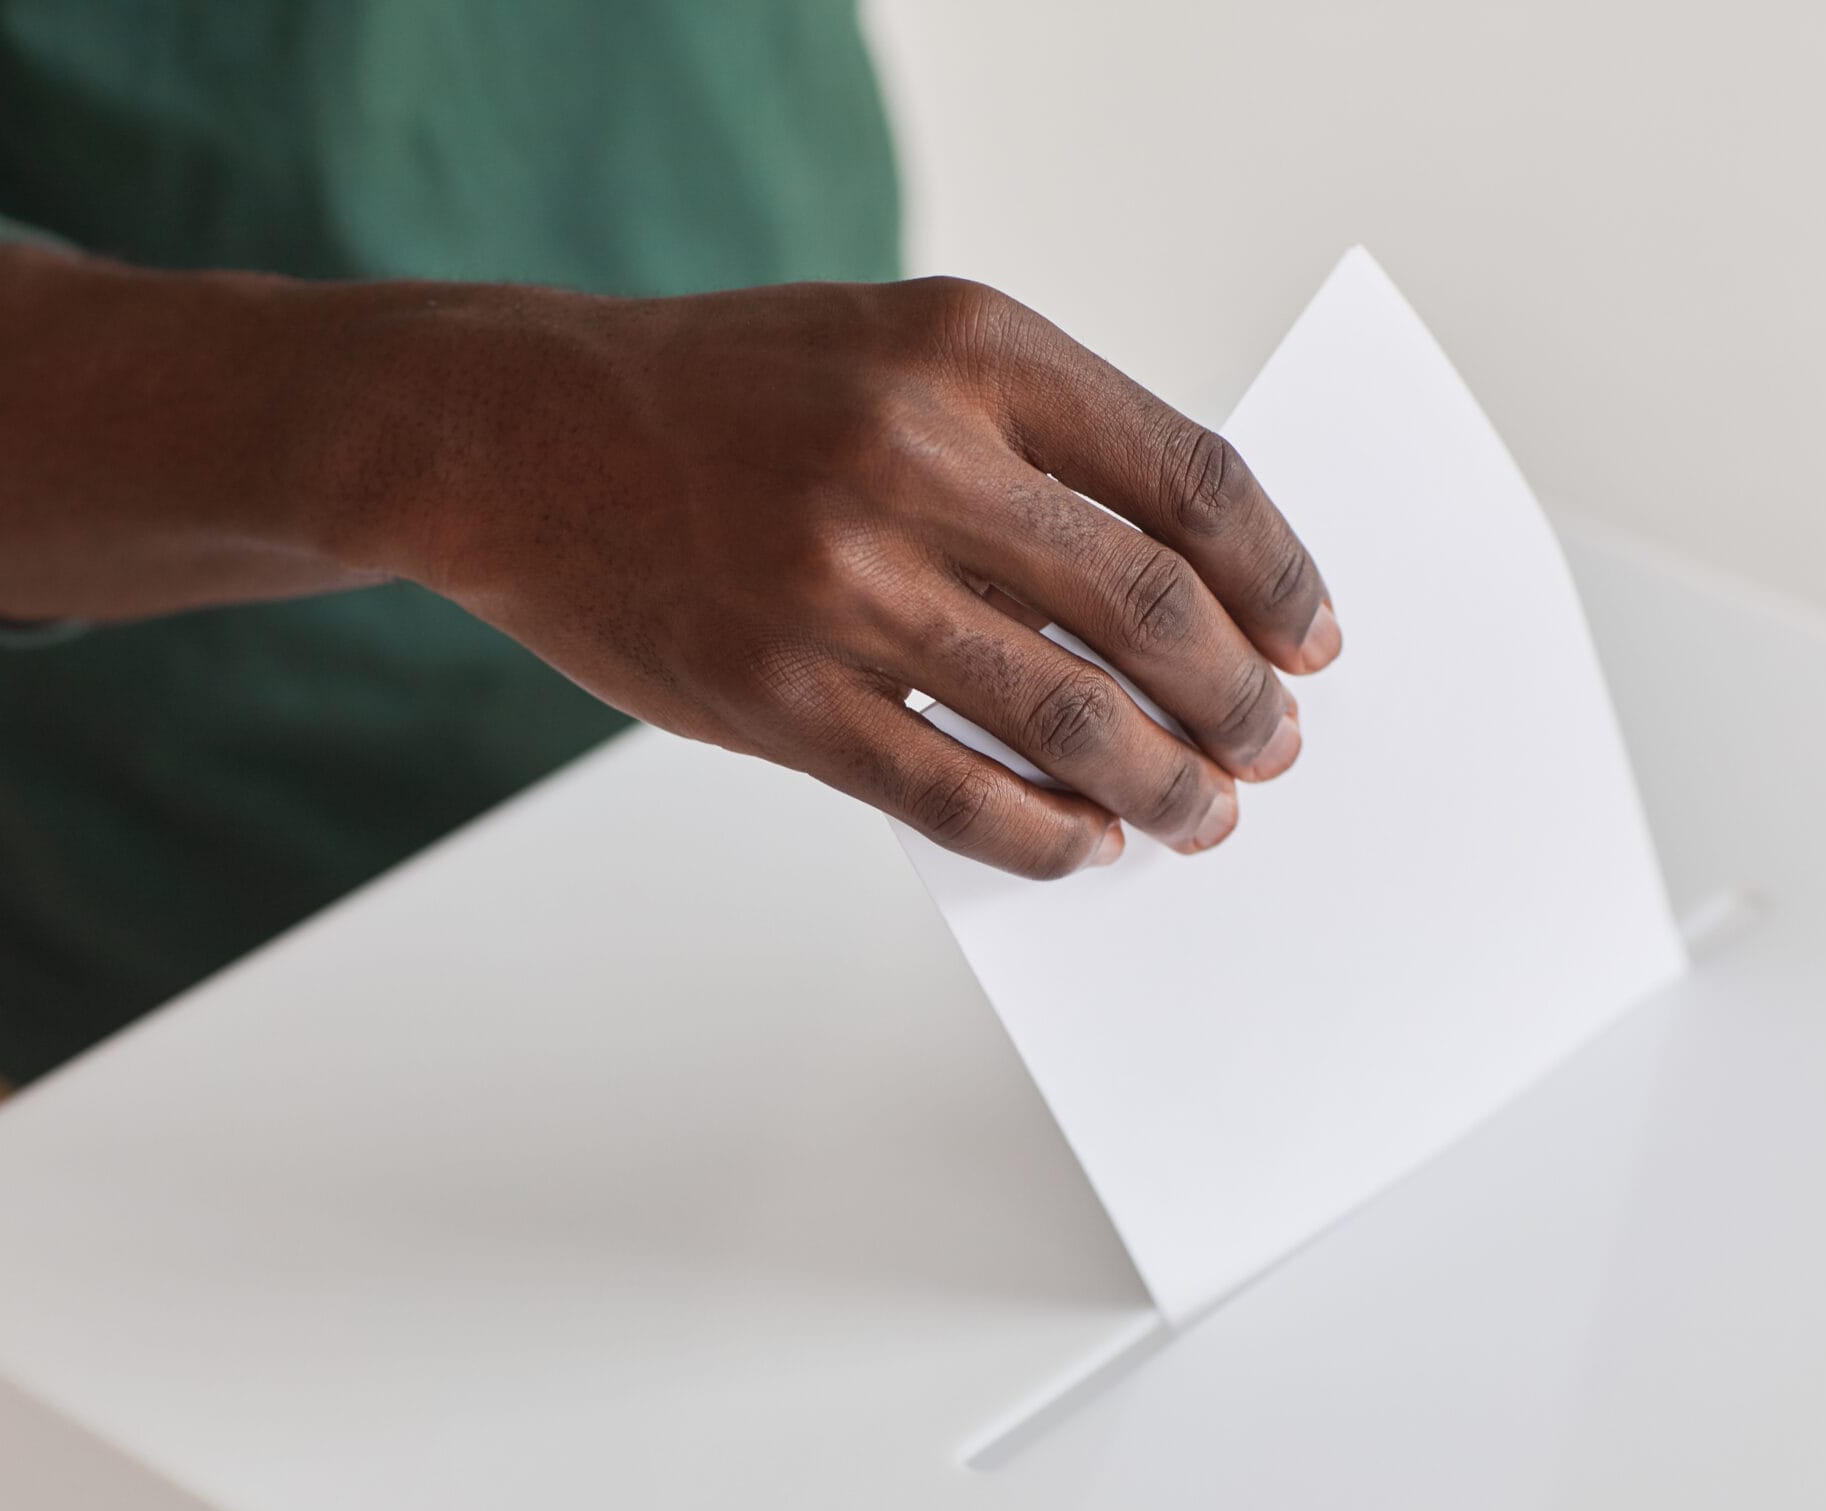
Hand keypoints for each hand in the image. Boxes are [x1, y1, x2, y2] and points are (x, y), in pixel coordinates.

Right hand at [0, 253, 1336, 879]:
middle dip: (1240, 699)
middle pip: (1151, 609)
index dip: (1279, 573)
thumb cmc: (719, 395)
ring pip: (1070, 717)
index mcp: (969, 348)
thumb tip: (1177, 591)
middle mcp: (916, 455)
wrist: (510, 434)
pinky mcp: (777, 695)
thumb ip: (1034, 442)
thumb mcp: (891, 351)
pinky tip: (1082, 847)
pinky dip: (1044, 834)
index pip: (1190, 476)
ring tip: (1204, 816)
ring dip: (1165, 785)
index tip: (1316, 635)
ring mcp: (842, 583)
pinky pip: (954, 793)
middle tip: (1276, 747)